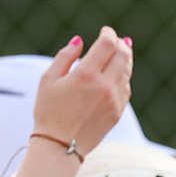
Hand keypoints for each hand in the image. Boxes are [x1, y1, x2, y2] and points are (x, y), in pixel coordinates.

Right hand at [33, 25, 132, 156]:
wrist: (60, 145)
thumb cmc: (48, 112)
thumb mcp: (48, 80)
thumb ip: (65, 57)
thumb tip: (79, 40)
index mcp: (86, 75)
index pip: (108, 44)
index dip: (109, 34)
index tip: (105, 31)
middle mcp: (104, 86)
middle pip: (123, 55)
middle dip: (121, 43)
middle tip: (116, 40)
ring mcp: (114, 100)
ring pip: (127, 71)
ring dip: (125, 59)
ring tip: (119, 52)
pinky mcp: (118, 112)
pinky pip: (126, 88)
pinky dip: (123, 77)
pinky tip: (117, 74)